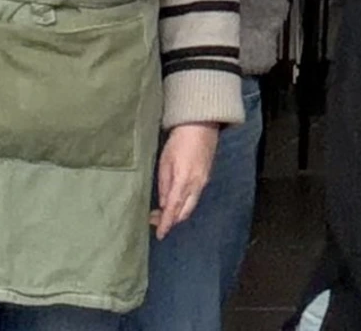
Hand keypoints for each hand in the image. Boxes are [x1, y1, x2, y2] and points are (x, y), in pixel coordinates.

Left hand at [151, 123, 219, 238]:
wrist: (201, 126)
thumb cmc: (179, 141)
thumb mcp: (165, 162)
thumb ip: (165, 185)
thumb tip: (164, 204)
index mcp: (184, 181)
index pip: (174, 209)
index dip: (166, 224)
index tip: (159, 235)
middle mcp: (197, 185)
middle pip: (184, 212)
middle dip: (171, 220)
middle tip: (155, 219)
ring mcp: (204, 181)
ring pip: (191, 205)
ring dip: (178, 212)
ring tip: (163, 210)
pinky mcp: (206, 177)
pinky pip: (195, 197)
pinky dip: (185, 203)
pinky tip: (176, 199)